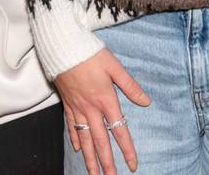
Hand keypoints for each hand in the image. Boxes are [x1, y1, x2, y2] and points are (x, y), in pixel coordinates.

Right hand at [56, 48, 149, 174]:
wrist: (62, 47)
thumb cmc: (90, 53)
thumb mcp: (115, 66)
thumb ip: (130, 86)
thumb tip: (146, 102)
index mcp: (106, 100)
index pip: (119, 130)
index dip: (127, 149)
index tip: (132, 165)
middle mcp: (91, 109)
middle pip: (100, 141)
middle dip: (106, 163)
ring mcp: (77, 108)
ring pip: (84, 139)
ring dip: (89, 159)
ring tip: (94, 174)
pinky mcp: (67, 103)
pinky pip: (71, 126)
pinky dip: (75, 139)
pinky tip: (77, 149)